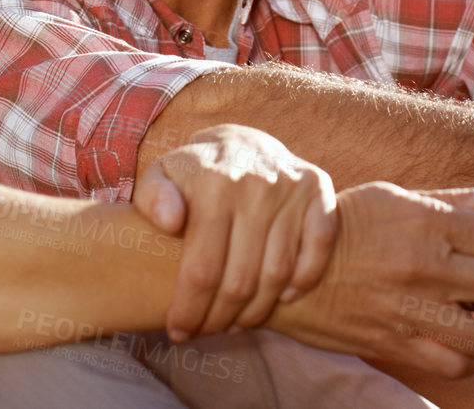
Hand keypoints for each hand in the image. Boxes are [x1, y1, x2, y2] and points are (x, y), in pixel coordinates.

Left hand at [133, 124, 337, 340]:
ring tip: (237, 322)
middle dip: (219, 319)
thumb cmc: (194, 173)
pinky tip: (282, 296)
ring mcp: (291, 188)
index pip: (202, 270)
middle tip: (207, 332)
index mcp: (212, 184)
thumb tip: (169, 222)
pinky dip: (303, 280)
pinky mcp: (320, 192)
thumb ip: (153, 197)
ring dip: (257, 310)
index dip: (189, 310)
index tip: (179, 332)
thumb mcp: (161, 175)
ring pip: (277, 274)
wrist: (242, 142)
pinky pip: (318, 250)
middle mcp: (256, 185)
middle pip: (240, 281)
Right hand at [268, 176, 473, 379]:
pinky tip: (458, 343)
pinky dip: (467, 360)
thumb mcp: (396, 198)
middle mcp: (425, 265)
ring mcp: (412, 308)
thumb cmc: (345, 227)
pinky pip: (457, 366)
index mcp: (428, 222)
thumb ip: (456, 198)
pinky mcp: (397, 344)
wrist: (287, 264)